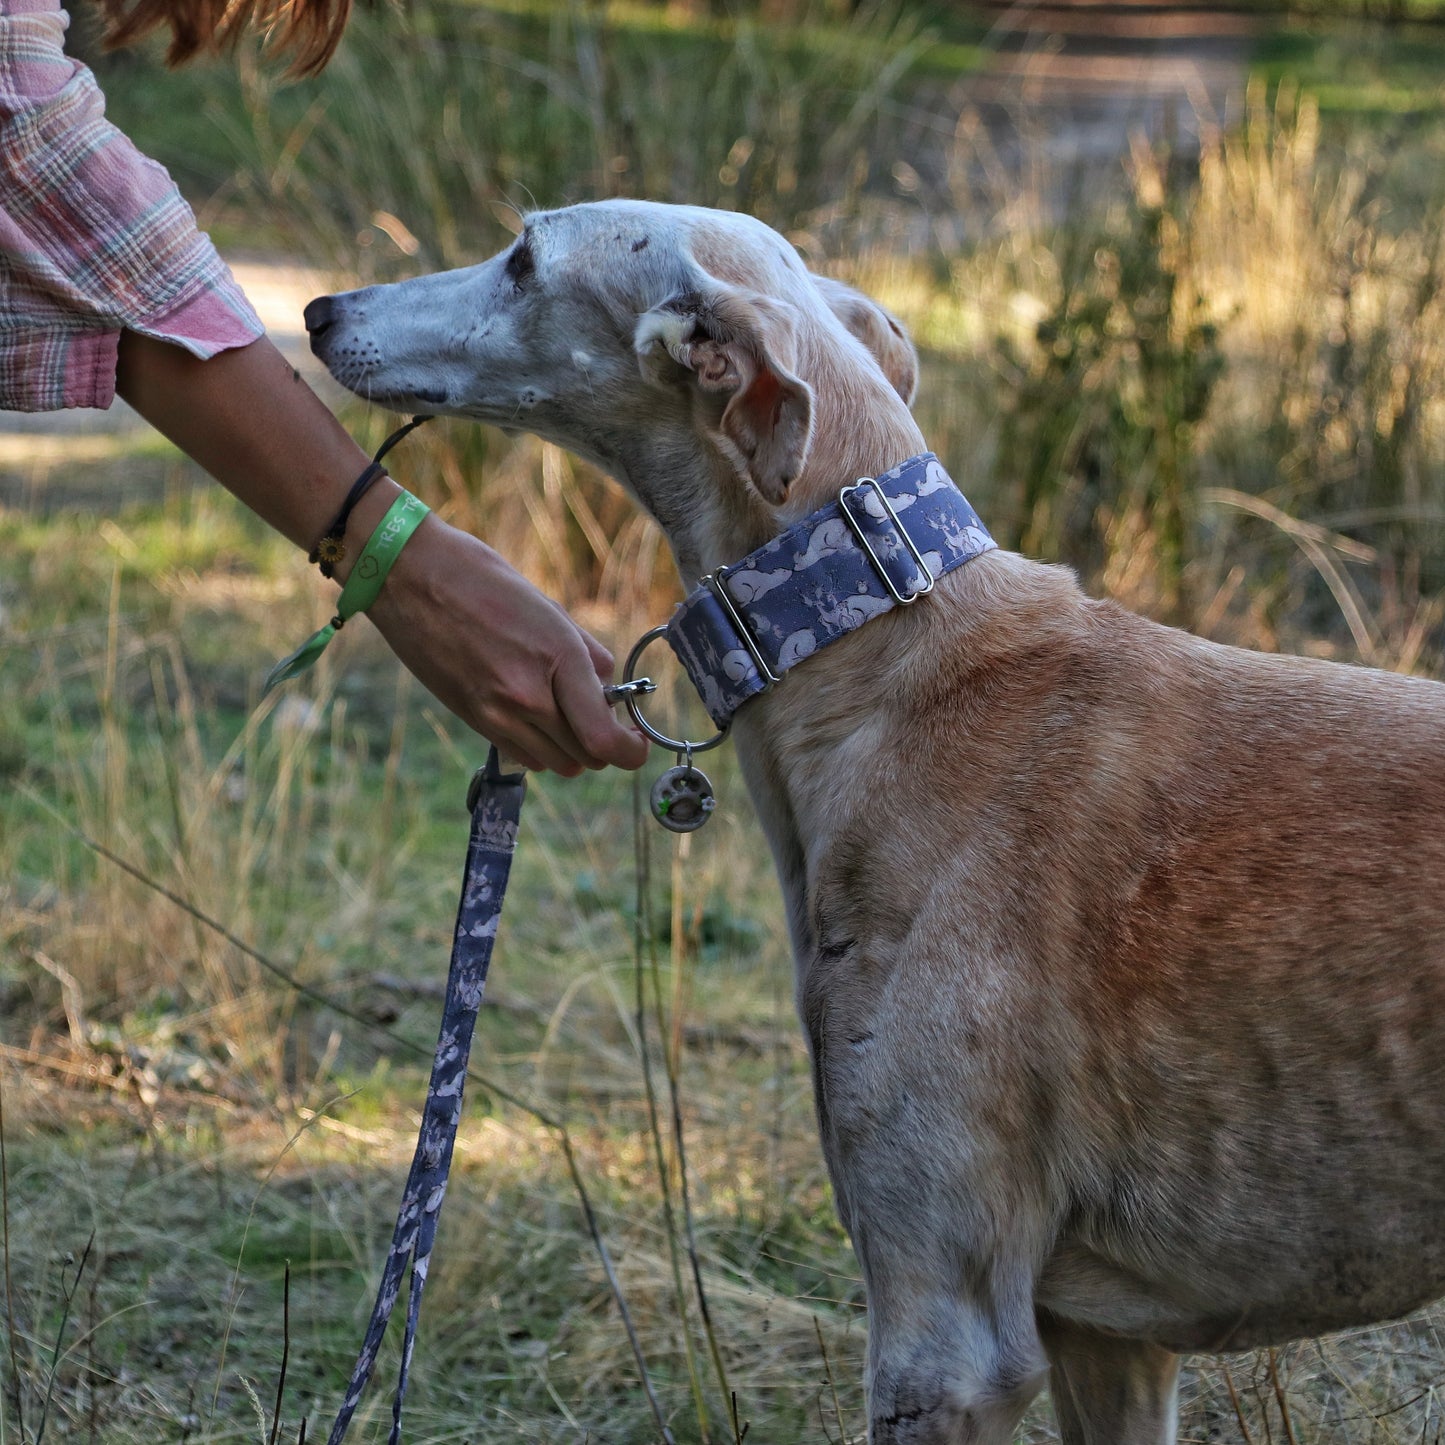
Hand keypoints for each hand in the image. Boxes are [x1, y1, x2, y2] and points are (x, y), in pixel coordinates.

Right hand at [365, 513, 650, 775]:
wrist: (408, 575)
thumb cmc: (479, 577)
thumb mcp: (547, 606)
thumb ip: (584, 653)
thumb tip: (608, 687)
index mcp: (556, 656)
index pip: (604, 737)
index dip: (630, 750)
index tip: (635, 741)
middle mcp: (527, 694)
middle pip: (587, 757)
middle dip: (604, 744)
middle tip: (601, 716)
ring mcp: (496, 712)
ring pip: (557, 764)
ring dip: (572, 748)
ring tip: (566, 713)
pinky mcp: (472, 719)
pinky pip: (522, 754)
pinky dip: (539, 746)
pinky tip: (534, 714)